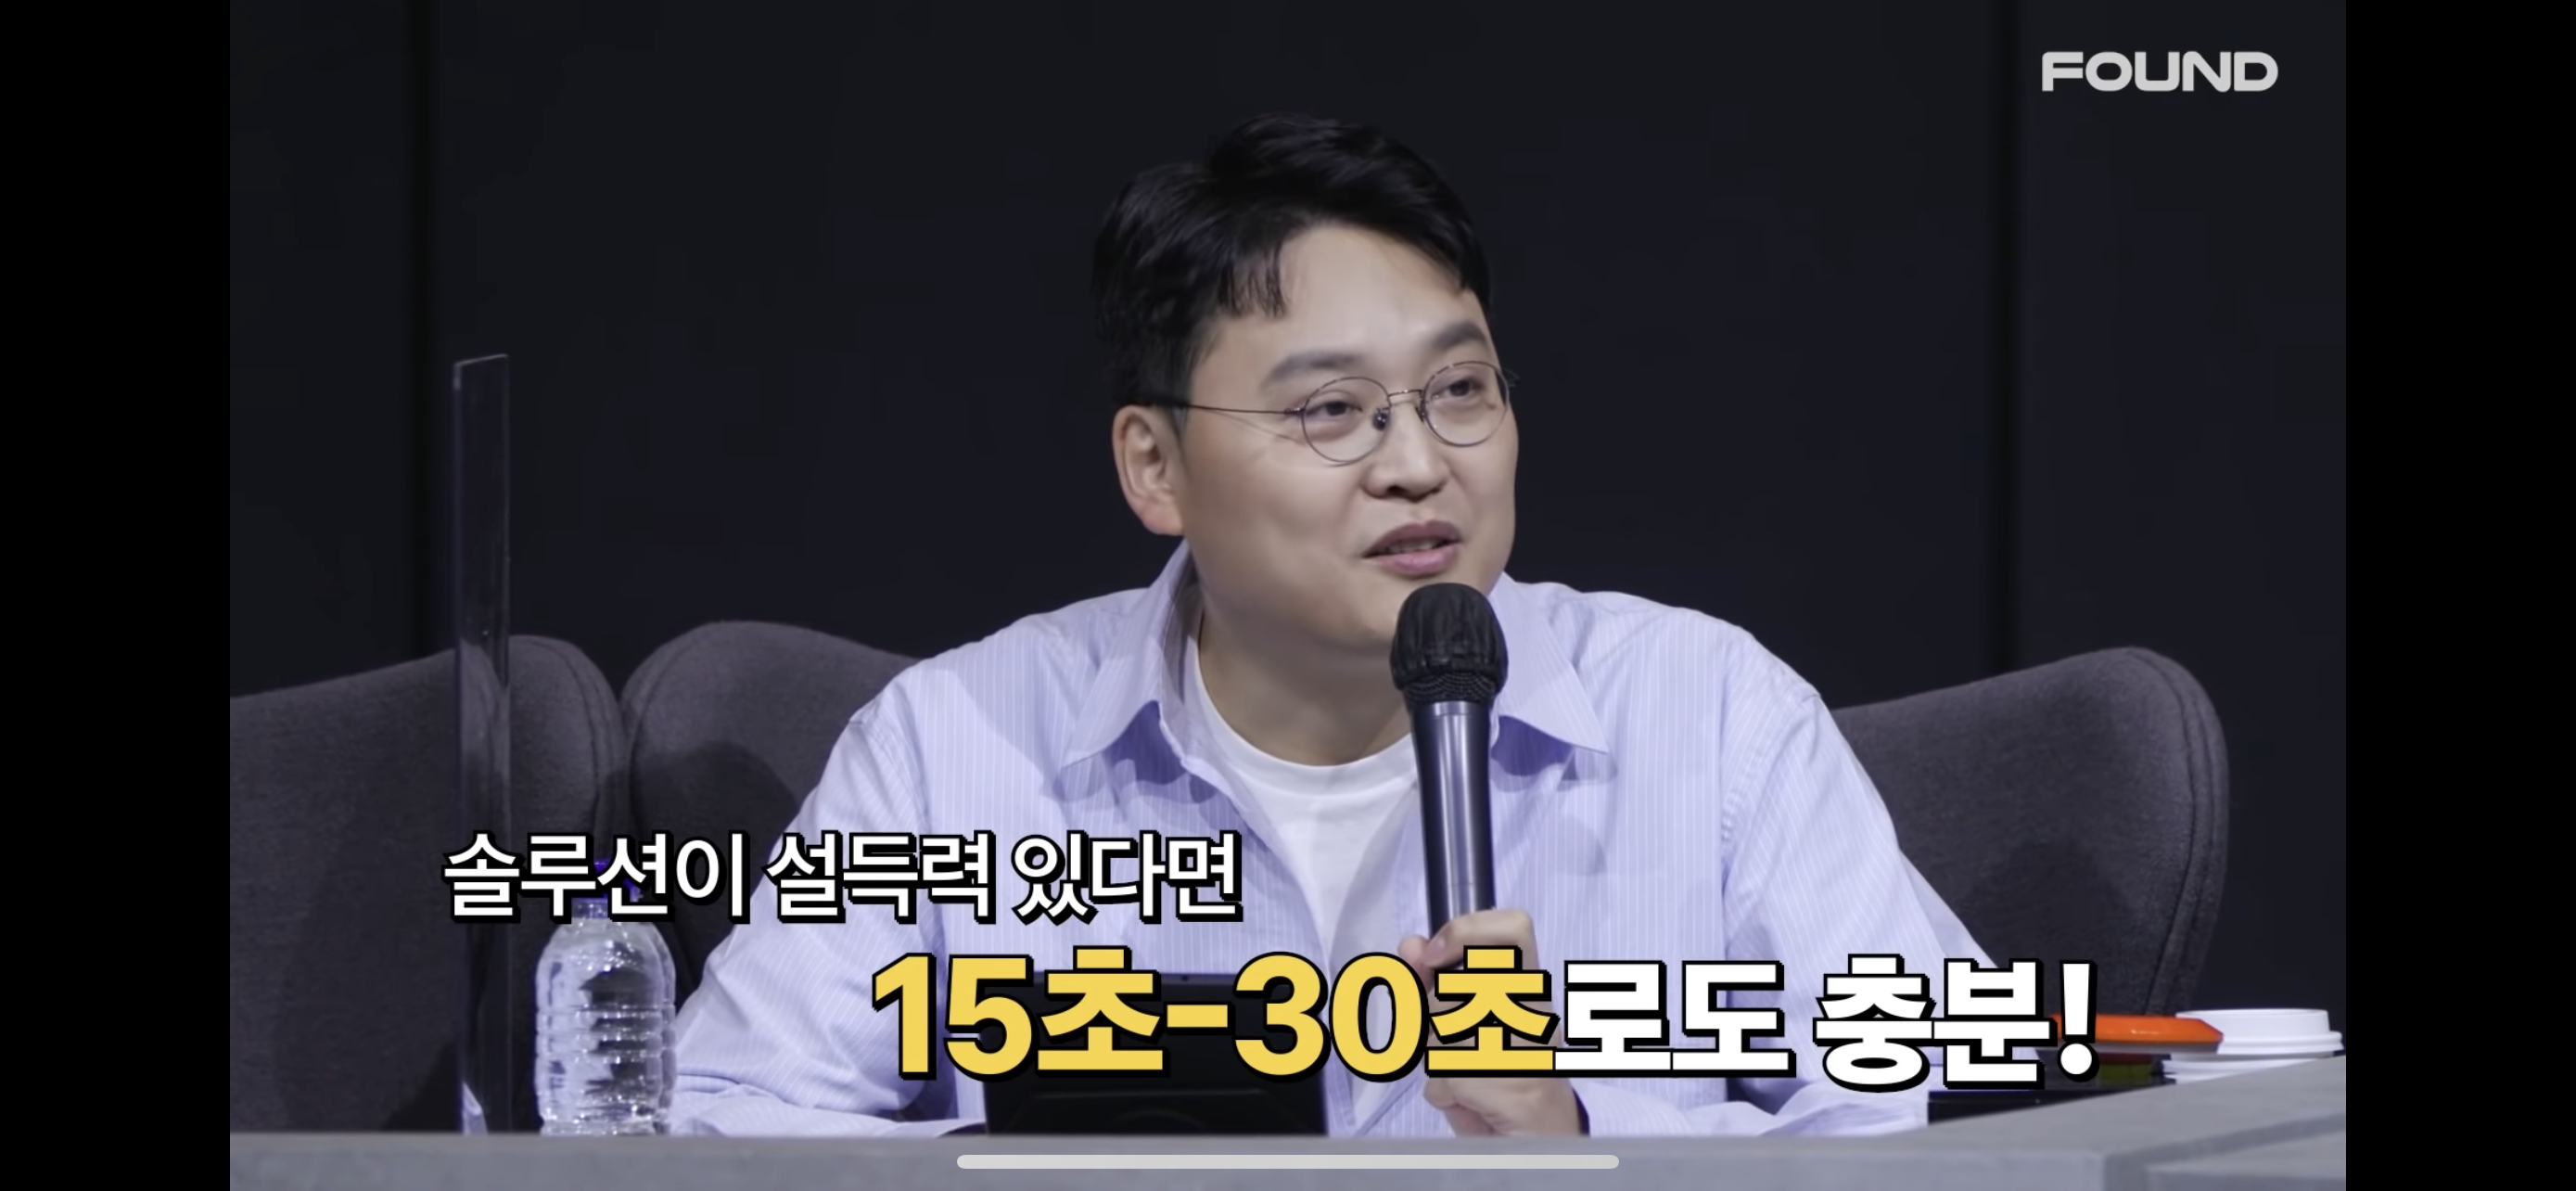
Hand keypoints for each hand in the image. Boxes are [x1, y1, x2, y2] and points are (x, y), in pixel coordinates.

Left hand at [1397, 908, 1584, 1136]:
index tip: (1433, 955)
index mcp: (1529, 990)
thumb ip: (1437, 982)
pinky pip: (1444, 1082)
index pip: (1514, 930)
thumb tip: (1409, 943)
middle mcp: (1533, 1013)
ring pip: (1440, 1039)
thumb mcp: (1468, 1022)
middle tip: (1458, 1043)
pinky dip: (1446, 1096)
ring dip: (1440, 1064)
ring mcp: (1525, 1050)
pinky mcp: (1512, 1090)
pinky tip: (1472, 1101)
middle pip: (1449, 992)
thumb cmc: (1507, 1076)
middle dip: (1435, 1022)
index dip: (1464, 931)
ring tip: (1470, 1076)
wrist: (1544, 1137)